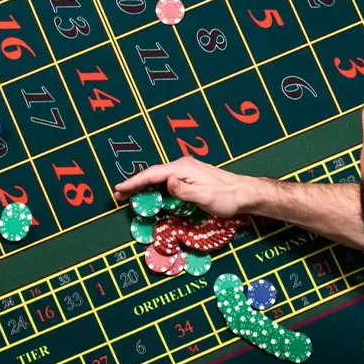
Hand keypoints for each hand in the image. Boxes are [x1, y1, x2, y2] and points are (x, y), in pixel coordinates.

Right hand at [112, 156, 261, 215]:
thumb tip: (166, 181)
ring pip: (159, 177)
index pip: (153, 174)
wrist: (244, 193)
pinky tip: (151, 193)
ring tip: (130, 195)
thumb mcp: (205, 196)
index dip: (134, 182)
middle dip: (135, 184)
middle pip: (153, 174)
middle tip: (119, 195)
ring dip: (144, 186)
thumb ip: (184, 190)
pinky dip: (155, 187)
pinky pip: (167, 180)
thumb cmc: (226, 197)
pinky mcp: (190, 176)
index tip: (119, 190)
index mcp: (183, 168)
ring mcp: (187, 170)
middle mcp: (182, 166)